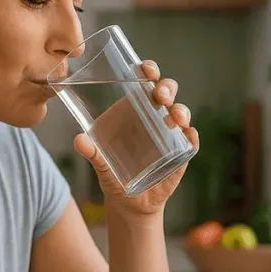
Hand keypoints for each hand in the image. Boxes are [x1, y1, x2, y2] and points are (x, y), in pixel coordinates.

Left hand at [73, 60, 198, 217]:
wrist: (130, 202)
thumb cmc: (113, 174)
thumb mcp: (100, 163)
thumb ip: (91, 152)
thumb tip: (78, 140)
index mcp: (134, 109)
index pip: (145, 82)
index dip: (149, 70)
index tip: (146, 69)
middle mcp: (155, 116)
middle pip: (167, 92)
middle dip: (167, 88)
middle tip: (160, 97)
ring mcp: (170, 133)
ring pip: (182, 113)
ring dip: (181, 111)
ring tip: (175, 118)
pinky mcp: (181, 152)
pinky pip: (191, 140)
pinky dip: (191, 136)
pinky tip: (189, 135)